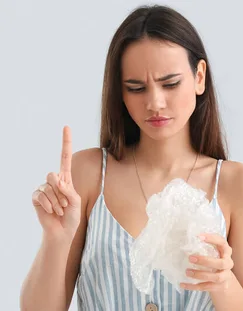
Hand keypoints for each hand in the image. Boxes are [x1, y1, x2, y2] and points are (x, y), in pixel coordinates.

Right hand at [31, 126, 81, 240]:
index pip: (65, 158)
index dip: (65, 142)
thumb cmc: (71, 216)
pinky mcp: (36, 197)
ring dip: (57, 202)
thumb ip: (67, 190)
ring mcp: (43, 188)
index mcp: (66, 179)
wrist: (61, 231)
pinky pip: (40, 196)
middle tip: (65, 205)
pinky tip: (51, 211)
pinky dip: (48, 205)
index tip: (66, 127)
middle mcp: (54, 181)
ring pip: (48, 188)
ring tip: (59, 210)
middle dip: (62, 193)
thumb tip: (55, 178)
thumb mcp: (75, 201)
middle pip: (54, 176)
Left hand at [181, 233, 233, 292]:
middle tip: (190, 258)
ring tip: (187, 272)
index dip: (212, 239)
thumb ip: (205, 247)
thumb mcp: (213, 252)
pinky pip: (206, 287)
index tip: (199, 237)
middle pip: (221, 263)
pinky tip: (183, 284)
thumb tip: (186, 239)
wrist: (224, 280)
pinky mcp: (220, 287)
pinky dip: (193, 286)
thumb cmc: (215, 261)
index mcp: (226, 251)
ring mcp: (225, 276)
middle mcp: (228, 263)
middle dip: (205, 261)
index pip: (222, 242)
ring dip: (200, 274)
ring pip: (216, 277)